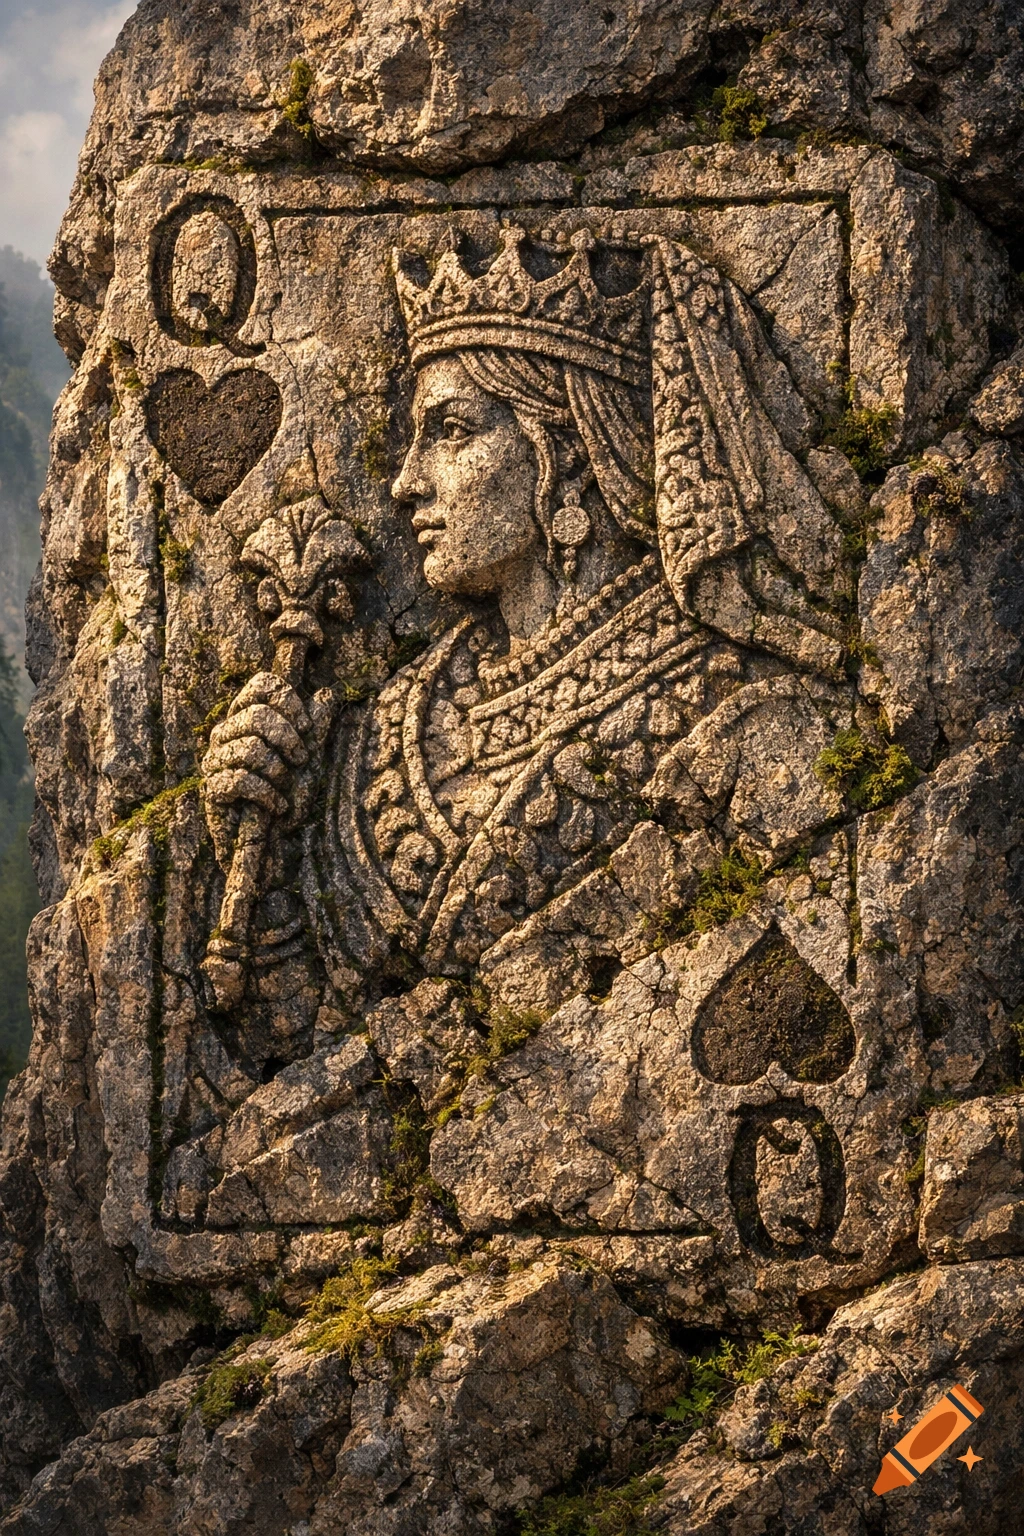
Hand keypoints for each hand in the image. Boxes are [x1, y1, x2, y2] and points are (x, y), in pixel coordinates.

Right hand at [202, 672, 331, 866]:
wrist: (274, 837)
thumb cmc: (289, 791)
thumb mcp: (310, 756)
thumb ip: (316, 725)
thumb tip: (327, 694)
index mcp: (247, 716)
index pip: (261, 685)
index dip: (288, 700)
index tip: (306, 726)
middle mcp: (226, 732)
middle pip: (257, 716)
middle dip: (289, 739)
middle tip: (301, 759)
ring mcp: (216, 759)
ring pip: (250, 749)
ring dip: (278, 772)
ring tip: (284, 786)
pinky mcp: (213, 788)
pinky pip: (240, 781)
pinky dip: (268, 795)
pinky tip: (277, 806)